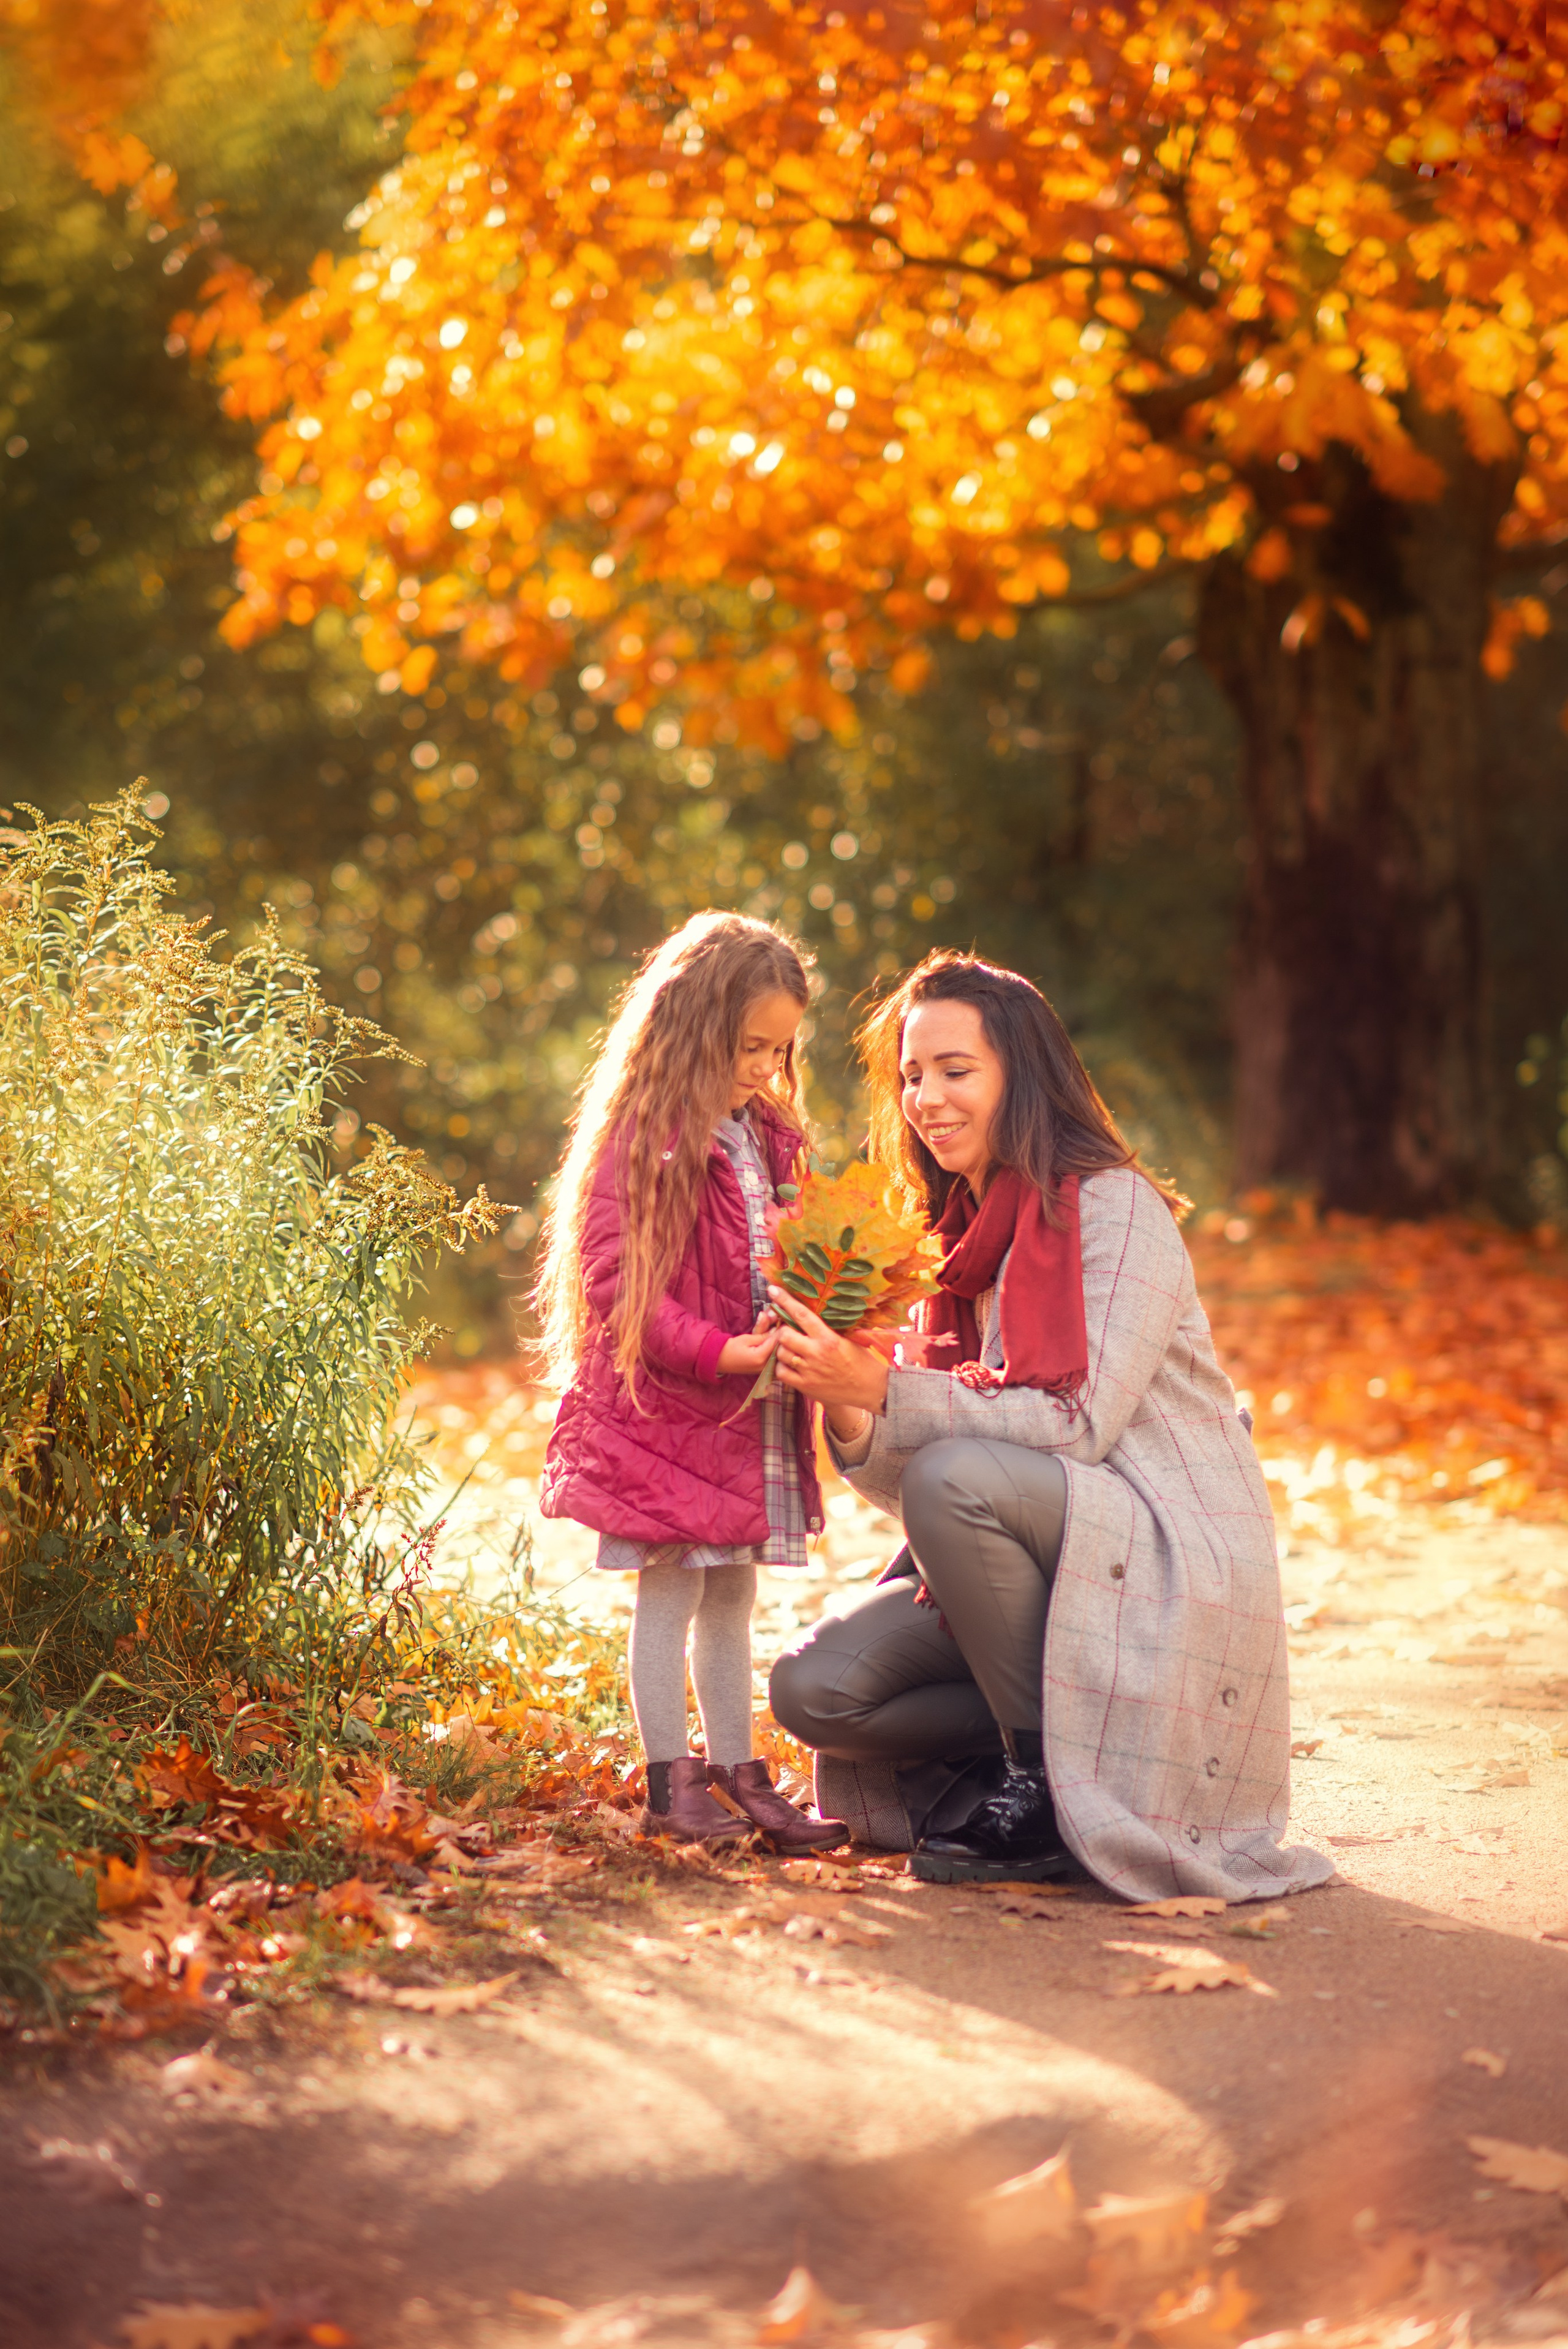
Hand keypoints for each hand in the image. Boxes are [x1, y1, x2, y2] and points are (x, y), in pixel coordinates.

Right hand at [715, 1309, 779, 1378]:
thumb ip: (764, 1334)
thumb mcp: (747, 1338)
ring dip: (780, 1343)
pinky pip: (775, 1359)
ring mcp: (765, 1370)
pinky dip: (776, 1350)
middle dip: (782, 1336)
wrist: (720, 1360)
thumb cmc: (731, 1348)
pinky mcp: (765, 1371)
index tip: (784, 1320)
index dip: (782, 1329)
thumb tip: (778, 1328)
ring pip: (779, 1354)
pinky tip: (777, 1342)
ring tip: (778, 1331)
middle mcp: (765, 1366)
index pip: (777, 1341)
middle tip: (781, 1324)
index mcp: (760, 1357)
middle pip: (781, 1349)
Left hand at [769, 1289, 890, 1417]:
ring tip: (789, 1349)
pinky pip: (781, 1372)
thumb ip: (829, 1329)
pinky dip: (781, 1367)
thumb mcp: (849, 1339)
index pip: (802, 1314)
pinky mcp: (806, 1386)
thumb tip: (812, 1313)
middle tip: (786, 1331)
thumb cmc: (862, 1362)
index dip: (785, 1300)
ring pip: (780, 1353)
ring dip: (781, 1349)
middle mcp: (816, 1353)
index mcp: (828, 1338)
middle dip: (782, 1330)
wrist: (870, 1389)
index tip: (773, 1290)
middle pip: (785, 1334)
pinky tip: (789, 1365)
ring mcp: (809, 1371)